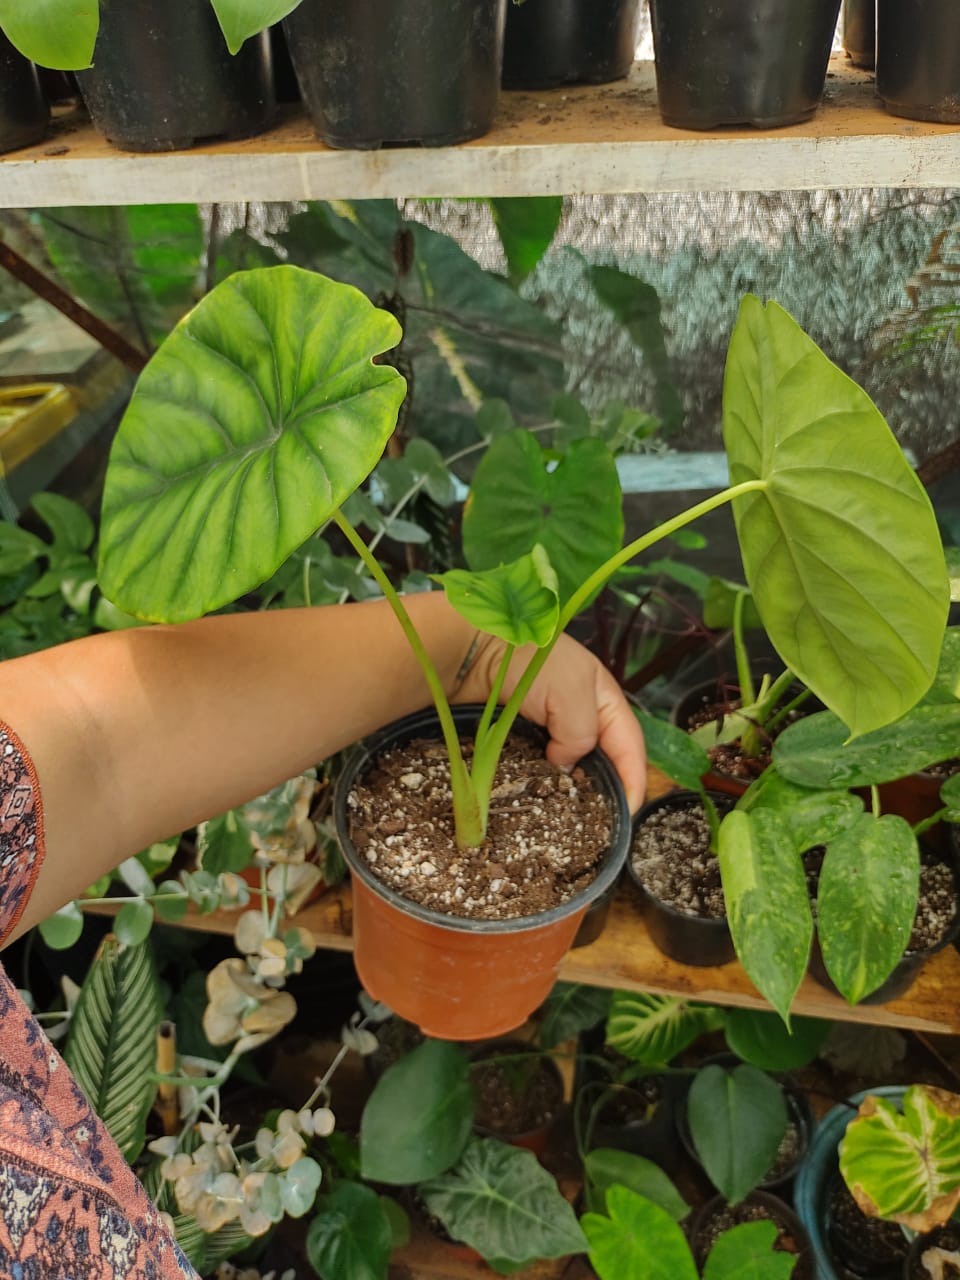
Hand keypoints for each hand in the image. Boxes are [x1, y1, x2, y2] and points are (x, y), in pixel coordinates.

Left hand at [458, 632, 646, 813]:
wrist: (471, 650)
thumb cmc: (527, 659)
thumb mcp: (571, 689)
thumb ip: (581, 733)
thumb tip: (566, 766)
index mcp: (603, 702)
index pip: (629, 747)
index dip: (634, 779)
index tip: (628, 812)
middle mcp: (580, 719)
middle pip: (602, 764)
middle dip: (604, 792)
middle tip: (600, 823)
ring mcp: (549, 732)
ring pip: (569, 772)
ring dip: (569, 794)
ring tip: (567, 820)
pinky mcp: (520, 742)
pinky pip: (536, 771)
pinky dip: (538, 787)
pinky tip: (535, 802)